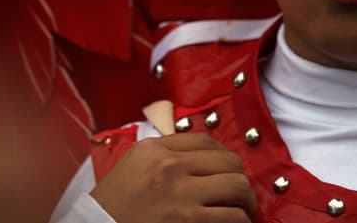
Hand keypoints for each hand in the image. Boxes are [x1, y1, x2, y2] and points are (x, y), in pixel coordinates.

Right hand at [90, 133, 258, 222]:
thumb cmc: (111, 208)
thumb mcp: (132, 168)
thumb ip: (162, 157)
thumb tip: (199, 159)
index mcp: (155, 149)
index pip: (205, 141)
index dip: (223, 157)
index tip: (226, 171)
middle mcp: (169, 166)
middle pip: (228, 161)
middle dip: (239, 178)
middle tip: (240, 194)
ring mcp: (180, 194)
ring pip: (237, 186)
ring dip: (246, 201)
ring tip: (243, 211)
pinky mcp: (188, 221)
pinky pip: (232, 216)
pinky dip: (241, 221)